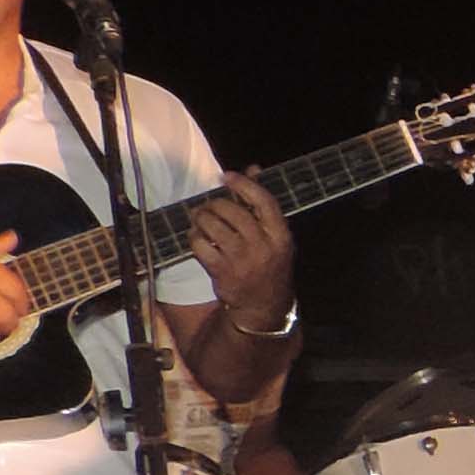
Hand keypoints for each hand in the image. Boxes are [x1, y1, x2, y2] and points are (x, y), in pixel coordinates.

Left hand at [178, 171, 295, 321]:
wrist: (263, 305)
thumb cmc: (269, 263)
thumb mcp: (274, 236)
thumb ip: (263, 203)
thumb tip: (253, 169)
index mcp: (280, 235)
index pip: (263, 201)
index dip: (243, 184)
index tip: (227, 176)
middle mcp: (263, 247)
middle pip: (233, 212)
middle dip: (215, 203)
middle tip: (208, 205)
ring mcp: (242, 260)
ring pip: (213, 226)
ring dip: (201, 217)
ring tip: (200, 218)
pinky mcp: (222, 272)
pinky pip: (200, 245)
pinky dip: (194, 236)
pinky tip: (197, 236)